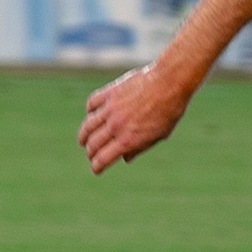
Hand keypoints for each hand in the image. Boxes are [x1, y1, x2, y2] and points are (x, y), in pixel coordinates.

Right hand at [77, 57, 199, 174]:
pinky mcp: (110, 93)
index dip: (96, 167)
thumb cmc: (169, 110)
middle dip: (90, 153)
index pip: (103, 159)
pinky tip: (91, 114)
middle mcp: (116, 126)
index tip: (95, 169)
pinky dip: (89, 111)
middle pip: (93, 144)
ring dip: (83, 135)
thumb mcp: (158, 135)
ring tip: (82, 140)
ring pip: (88, 125)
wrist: (169, 82)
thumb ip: (140, 147)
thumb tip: (125, 158)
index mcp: (128, 140)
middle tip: (90, 155)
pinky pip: (92, 103)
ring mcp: (111, 109)